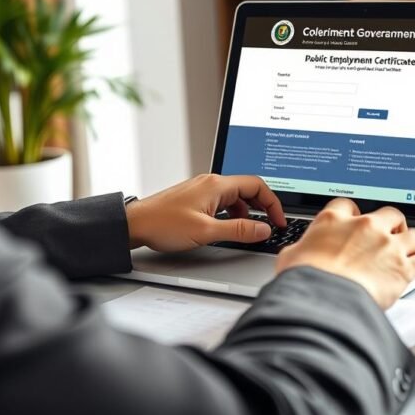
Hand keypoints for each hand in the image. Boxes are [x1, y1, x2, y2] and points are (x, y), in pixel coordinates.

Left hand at [125, 174, 286, 251]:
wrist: (135, 224)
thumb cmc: (163, 224)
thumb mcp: (206, 231)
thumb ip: (238, 231)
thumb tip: (263, 229)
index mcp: (216, 185)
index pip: (256, 185)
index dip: (272, 203)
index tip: (278, 221)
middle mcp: (211, 183)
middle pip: (247, 188)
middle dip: (262, 206)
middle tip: (270, 225)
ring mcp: (202, 189)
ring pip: (235, 196)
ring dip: (246, 212)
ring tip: (249, 230)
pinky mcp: (195, 198)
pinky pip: (222, 202)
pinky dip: (232, 213)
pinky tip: (228, 227)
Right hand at [275, 198, 414, 308]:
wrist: (324, 301)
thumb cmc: (306, 281)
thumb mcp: (291, 258)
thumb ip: (300, 251)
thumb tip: (296, 256)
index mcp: (334, 221)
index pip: (347, 206)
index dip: (354, 214)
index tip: (356, 222)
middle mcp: (364, 227)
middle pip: (390, 214)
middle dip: (393, 224)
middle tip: (391, 235)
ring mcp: (386, 245)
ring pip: (414, 234)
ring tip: (414, 252)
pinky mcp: (402, 267)